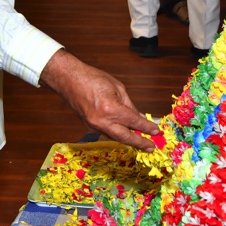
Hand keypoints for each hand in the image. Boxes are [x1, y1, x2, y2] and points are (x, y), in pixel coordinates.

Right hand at [39, 50, 158, 150]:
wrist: (69, 79)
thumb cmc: (93, 78)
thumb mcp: (117, 88)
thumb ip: (129, 105)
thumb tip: (139, 117)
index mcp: (111, 108)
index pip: (134, 122)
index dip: (147, 128)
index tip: (157, 132)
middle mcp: (102, 121)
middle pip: (125, 137)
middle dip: (139, 143)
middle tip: (151, 148)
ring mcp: (94, 125)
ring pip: (116, 137)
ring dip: (129, 139)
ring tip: (141, 142)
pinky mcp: (89, 126)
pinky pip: (107, 132)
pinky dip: (117, 133)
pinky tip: (125, 133)